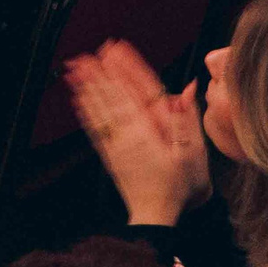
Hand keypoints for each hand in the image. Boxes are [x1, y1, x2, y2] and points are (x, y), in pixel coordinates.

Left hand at [65, 40, 209, 225]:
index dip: (123, 69)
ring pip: (99, 110)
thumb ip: (187, 120)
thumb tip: (187, 91)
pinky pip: (95, 130)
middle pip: (112, 97)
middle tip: (85, 55)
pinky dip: (86, 113)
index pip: (134, 91)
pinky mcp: (110, 156)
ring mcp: (116, 145)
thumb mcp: (193, 155)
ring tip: (74, 70)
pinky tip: (78, 101)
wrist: (156, 215)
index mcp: (148, 131)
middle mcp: (128, 135)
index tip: (114, 51)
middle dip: (98, 74)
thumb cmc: (177, 187)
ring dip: (87, 88)